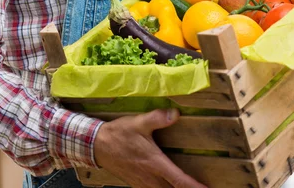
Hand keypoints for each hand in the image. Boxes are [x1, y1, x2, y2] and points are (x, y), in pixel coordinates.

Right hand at [93, 108, 208, 187]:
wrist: (98, 145)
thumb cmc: (120, 134)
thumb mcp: (139, 122)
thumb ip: (158, 118)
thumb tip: (176, 114)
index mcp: (155, 164)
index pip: (179, 180)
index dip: (194, 187)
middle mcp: (151, 178)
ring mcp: (143, 183)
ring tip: (188, 186)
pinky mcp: (137, 184)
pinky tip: (168, 186)